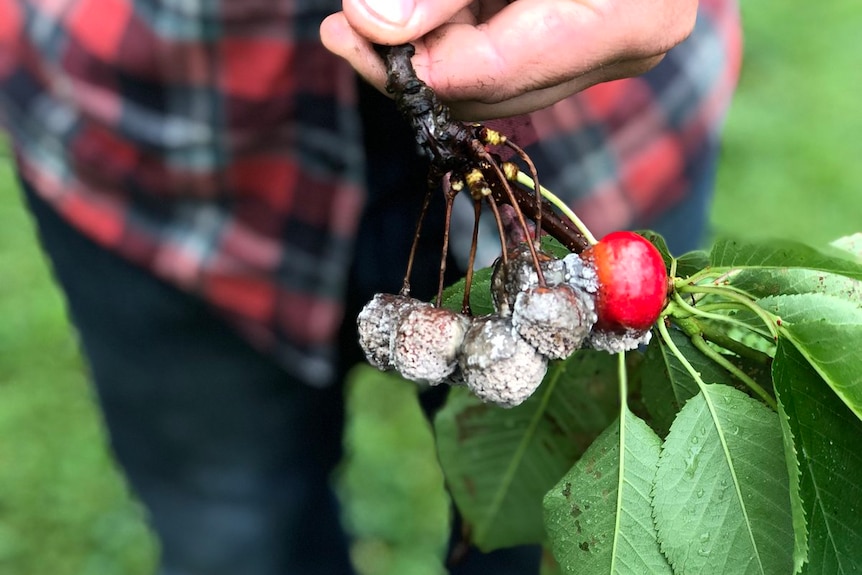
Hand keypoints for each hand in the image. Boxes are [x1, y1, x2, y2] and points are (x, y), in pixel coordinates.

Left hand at [319, 0, 696, 119]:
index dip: (413, 64)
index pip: (495, 71)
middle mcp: (623, 50)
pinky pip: (509, 55)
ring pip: (492, 79)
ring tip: (371, 10)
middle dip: (411, 61)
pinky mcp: (588, 39)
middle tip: (346, 26)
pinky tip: (418, 11)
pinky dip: (456, 33)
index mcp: (622, 20)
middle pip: (490, 89)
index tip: (349, 33)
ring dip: (428, 47)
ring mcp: (607, 50)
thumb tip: (373, 22)